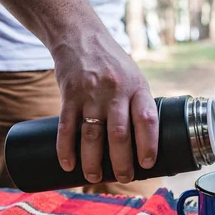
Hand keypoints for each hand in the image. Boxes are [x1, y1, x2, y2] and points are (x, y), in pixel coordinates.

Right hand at [52, 30, 158, 183]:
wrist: (80, 36)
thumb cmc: (113, 64)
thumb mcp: (134, 77)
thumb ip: (138, 105)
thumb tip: (145, 141)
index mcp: (137, 87)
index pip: (146, 120)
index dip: (148, 144)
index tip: (148, 164)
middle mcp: (115, 91)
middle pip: (119, 134)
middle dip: (122, 161)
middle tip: (124, 178)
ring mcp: (91, 93)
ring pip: (92, 134)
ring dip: (93, 161)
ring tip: (94, 177)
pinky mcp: (69, 94)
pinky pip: (66, 126)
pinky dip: (66, 148)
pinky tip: (68, 164)